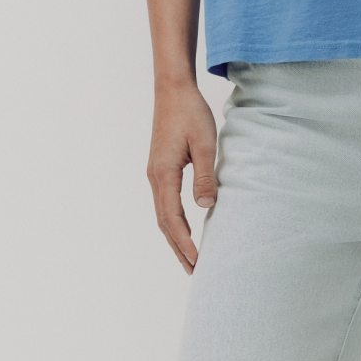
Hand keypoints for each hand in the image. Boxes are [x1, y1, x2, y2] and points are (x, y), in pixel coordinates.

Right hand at [147, 75, 218, 273]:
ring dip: (175, 238)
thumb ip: (205, 176)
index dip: (184, 242)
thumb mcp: (205, 144)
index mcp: (164, 174)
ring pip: (163, 215)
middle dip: (178, 248)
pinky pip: (164, 203)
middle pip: (164, 223)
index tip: (197, 261)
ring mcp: (155, 174)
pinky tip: (183, 229)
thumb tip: (206, 207)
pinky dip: (173, 222)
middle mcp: (155, 177)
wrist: (173, 89)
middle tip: (194, 271)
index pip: (173, 218)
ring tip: (188, 258)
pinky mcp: (159, 169)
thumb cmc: (191, 113)